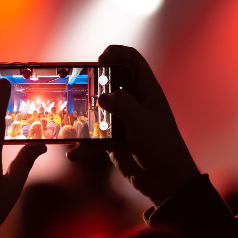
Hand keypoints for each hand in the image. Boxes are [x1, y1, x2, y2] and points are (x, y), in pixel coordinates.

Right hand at [69, 46, 199, 205]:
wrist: (167, 184)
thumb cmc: (163, 148)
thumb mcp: (142, 122)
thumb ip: (122, 104)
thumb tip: (101, 97)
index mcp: (147, 91)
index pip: (132, 59)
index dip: (115, 53)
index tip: (99, 61)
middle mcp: (134, 102)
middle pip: (109, 82)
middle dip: (92, 83)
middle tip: (77, 89)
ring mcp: (123, 121)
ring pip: (98, 109)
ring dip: (84, 116)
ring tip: (70, 122)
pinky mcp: (114, 140)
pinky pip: (94, 137)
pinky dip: (85, 145)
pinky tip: (74, 154)